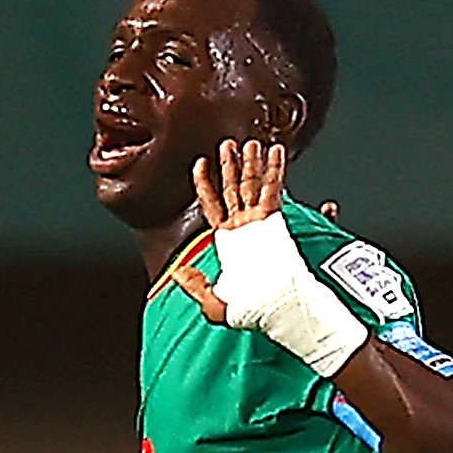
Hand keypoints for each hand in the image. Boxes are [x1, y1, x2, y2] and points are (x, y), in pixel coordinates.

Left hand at [173, 140, 286, 321]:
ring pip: (253, 185)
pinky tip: (275, 152)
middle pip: (233, 188)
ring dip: (251, 163)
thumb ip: (194, 286)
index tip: (199, 163)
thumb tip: (177, 273)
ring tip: (249, 142)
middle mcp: (243, 227)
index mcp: (227, 241)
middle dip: (230, 165)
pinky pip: (274, 190)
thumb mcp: (213, 302)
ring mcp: (259, 222)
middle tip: (227, 144)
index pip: (212, 205)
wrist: (275, 307)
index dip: (204, 184)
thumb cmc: (250, 310)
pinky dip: (275, 170)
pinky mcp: (274, 221)